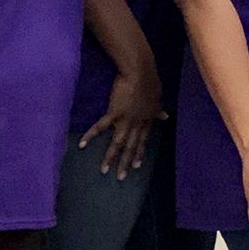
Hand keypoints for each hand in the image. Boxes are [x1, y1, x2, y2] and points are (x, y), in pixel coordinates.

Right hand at [80, 61, 166, 178]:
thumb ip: (158, 109)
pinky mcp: (114, 113)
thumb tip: (165, 116)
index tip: (137, 166)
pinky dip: (91, 135)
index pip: (143, 140)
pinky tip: (83, 145)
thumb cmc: (149, 81)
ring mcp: (126, 119)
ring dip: (111, 157)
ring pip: (118, 142)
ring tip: (104, 170)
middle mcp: (137, 123)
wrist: (140, 71)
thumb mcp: (157, 97)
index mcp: (147, 119)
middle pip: (131, 146)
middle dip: (126, 162)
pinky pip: (101, 126)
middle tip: (121, 177)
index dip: (140, 152)